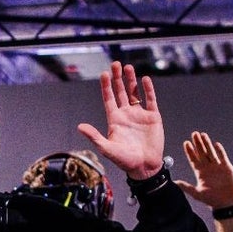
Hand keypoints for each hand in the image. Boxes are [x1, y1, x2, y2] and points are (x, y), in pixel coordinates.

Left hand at [78, 61, 164, 179]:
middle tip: (115, 64)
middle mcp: (126, 114)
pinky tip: (145, 79)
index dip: (106, 86)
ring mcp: (139, 115)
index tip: (104, 74)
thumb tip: (80, 126)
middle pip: (121, 92)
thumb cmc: (125, 160)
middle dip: (118, 78)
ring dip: (131, 80)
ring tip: (128, 67)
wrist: (144, 167)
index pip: (109, 99)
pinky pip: (150, 100)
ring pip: (134, 93)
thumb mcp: (107, 148)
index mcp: (115, 120)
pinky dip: (148, 90)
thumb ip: (94, 136)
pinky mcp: (153, 117)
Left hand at [177, 131, 232, 209]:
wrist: (226, 204)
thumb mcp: (197, 193)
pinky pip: (223, 157)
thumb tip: (174, 182)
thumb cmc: (212, 200)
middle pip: (202, 153)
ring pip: (211, 152)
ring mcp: (217, 167)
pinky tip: (216, 144)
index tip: (186, 143)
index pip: (194, 159)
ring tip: (202, 135)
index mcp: (200, 173)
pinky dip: (220, 151)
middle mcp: (208, 168)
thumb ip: (186, 186)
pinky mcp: (227, 168)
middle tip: (194, 134)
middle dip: (198, 144)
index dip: (190, 151)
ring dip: (207, 144)